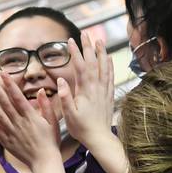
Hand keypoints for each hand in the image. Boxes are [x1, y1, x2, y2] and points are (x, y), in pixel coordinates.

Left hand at [0, 72, 60, 170]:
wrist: (44, 162)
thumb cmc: (51, 141)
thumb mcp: (53, 121)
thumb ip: (46, 106)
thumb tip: (41, 91)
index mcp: (31, 116)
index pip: (18, 97)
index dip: (9, 84)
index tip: (3, 74)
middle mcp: (19, 123)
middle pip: (5, 102)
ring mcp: (12, 132)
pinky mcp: (7, 141)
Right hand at [60, 32, 114, 147]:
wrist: (99, 138)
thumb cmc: (82, 128)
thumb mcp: (69, 115)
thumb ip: (65, 97)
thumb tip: (61, 81)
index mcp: (86, 91)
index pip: (80, 67)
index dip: (75, 53)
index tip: (70, 41)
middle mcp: (97, 87)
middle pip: (93, 62)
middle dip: (88, 47)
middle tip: (84, 34)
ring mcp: (104, 90)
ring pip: (104, 67)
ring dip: (101, 52)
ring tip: (98, 40)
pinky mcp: (108, 95)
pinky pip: (110, 76)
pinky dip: (109, 65)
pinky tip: (108, 59)